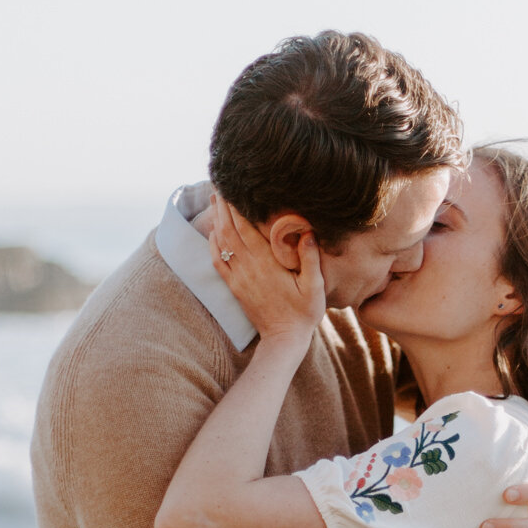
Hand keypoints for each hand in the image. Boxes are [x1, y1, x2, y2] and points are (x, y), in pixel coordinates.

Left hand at [208, 195, 325, 347]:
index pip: (245, 228)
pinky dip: (213, 244)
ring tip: (214, 201)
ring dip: (216, 221)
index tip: (233, 188)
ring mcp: (239, 278)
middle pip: (229, 230)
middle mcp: (248, 268)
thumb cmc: (303, 314)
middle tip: (219, 186)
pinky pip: (218, 262)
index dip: (236, 207)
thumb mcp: (315, 287)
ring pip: (221, 243)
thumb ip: (311, 259)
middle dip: (223, 207)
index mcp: (266, 263)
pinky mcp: (235, 287)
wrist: (284, 340)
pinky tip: (213, 233)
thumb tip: (308, 232)